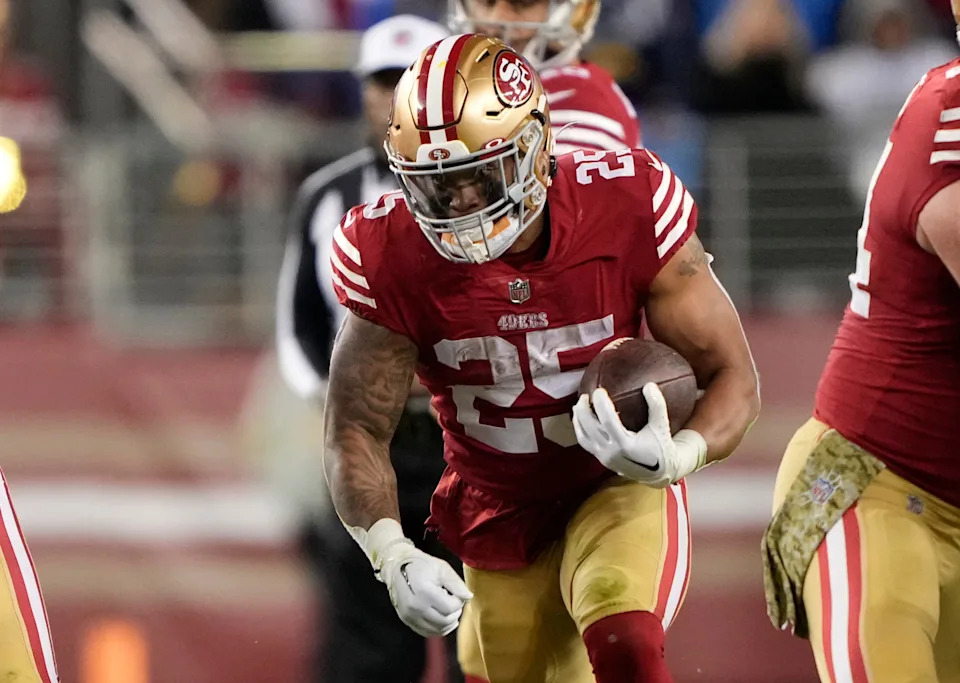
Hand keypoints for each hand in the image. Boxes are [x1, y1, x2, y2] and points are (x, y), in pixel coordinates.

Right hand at [378, 540, 472, 636]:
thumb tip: (468, 597)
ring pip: (437, 630)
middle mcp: (414, 607)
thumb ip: (456, 583)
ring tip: (448, 608)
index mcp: (423, 591)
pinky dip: (438, 628)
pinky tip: (442, 617)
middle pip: (445, 621)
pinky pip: (427, 632)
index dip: (459, 601)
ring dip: (448, 622)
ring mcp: (409, 616)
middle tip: (454, 600)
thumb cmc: (421, 565)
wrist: (397, 567)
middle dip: (455, 613)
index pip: (450, 608)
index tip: (456, 593)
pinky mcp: (406, 621)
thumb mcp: (441, 567)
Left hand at [572, 383, 705, 487]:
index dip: (601, 405)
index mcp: (625, 445)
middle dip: (584, 410)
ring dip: (578, 419)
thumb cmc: (661, 447)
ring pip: (583, 437)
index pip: (608, 422)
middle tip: (585, 395)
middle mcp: (611, 453)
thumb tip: (649, 385)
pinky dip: (580, 429)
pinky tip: (581, 417)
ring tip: (579, 404)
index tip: (599, 390)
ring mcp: (604, 457)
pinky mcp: (601, 459)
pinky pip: (585, 443)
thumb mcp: (662, 426)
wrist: (659, 473)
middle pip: (589, 428)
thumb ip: (657, 406)